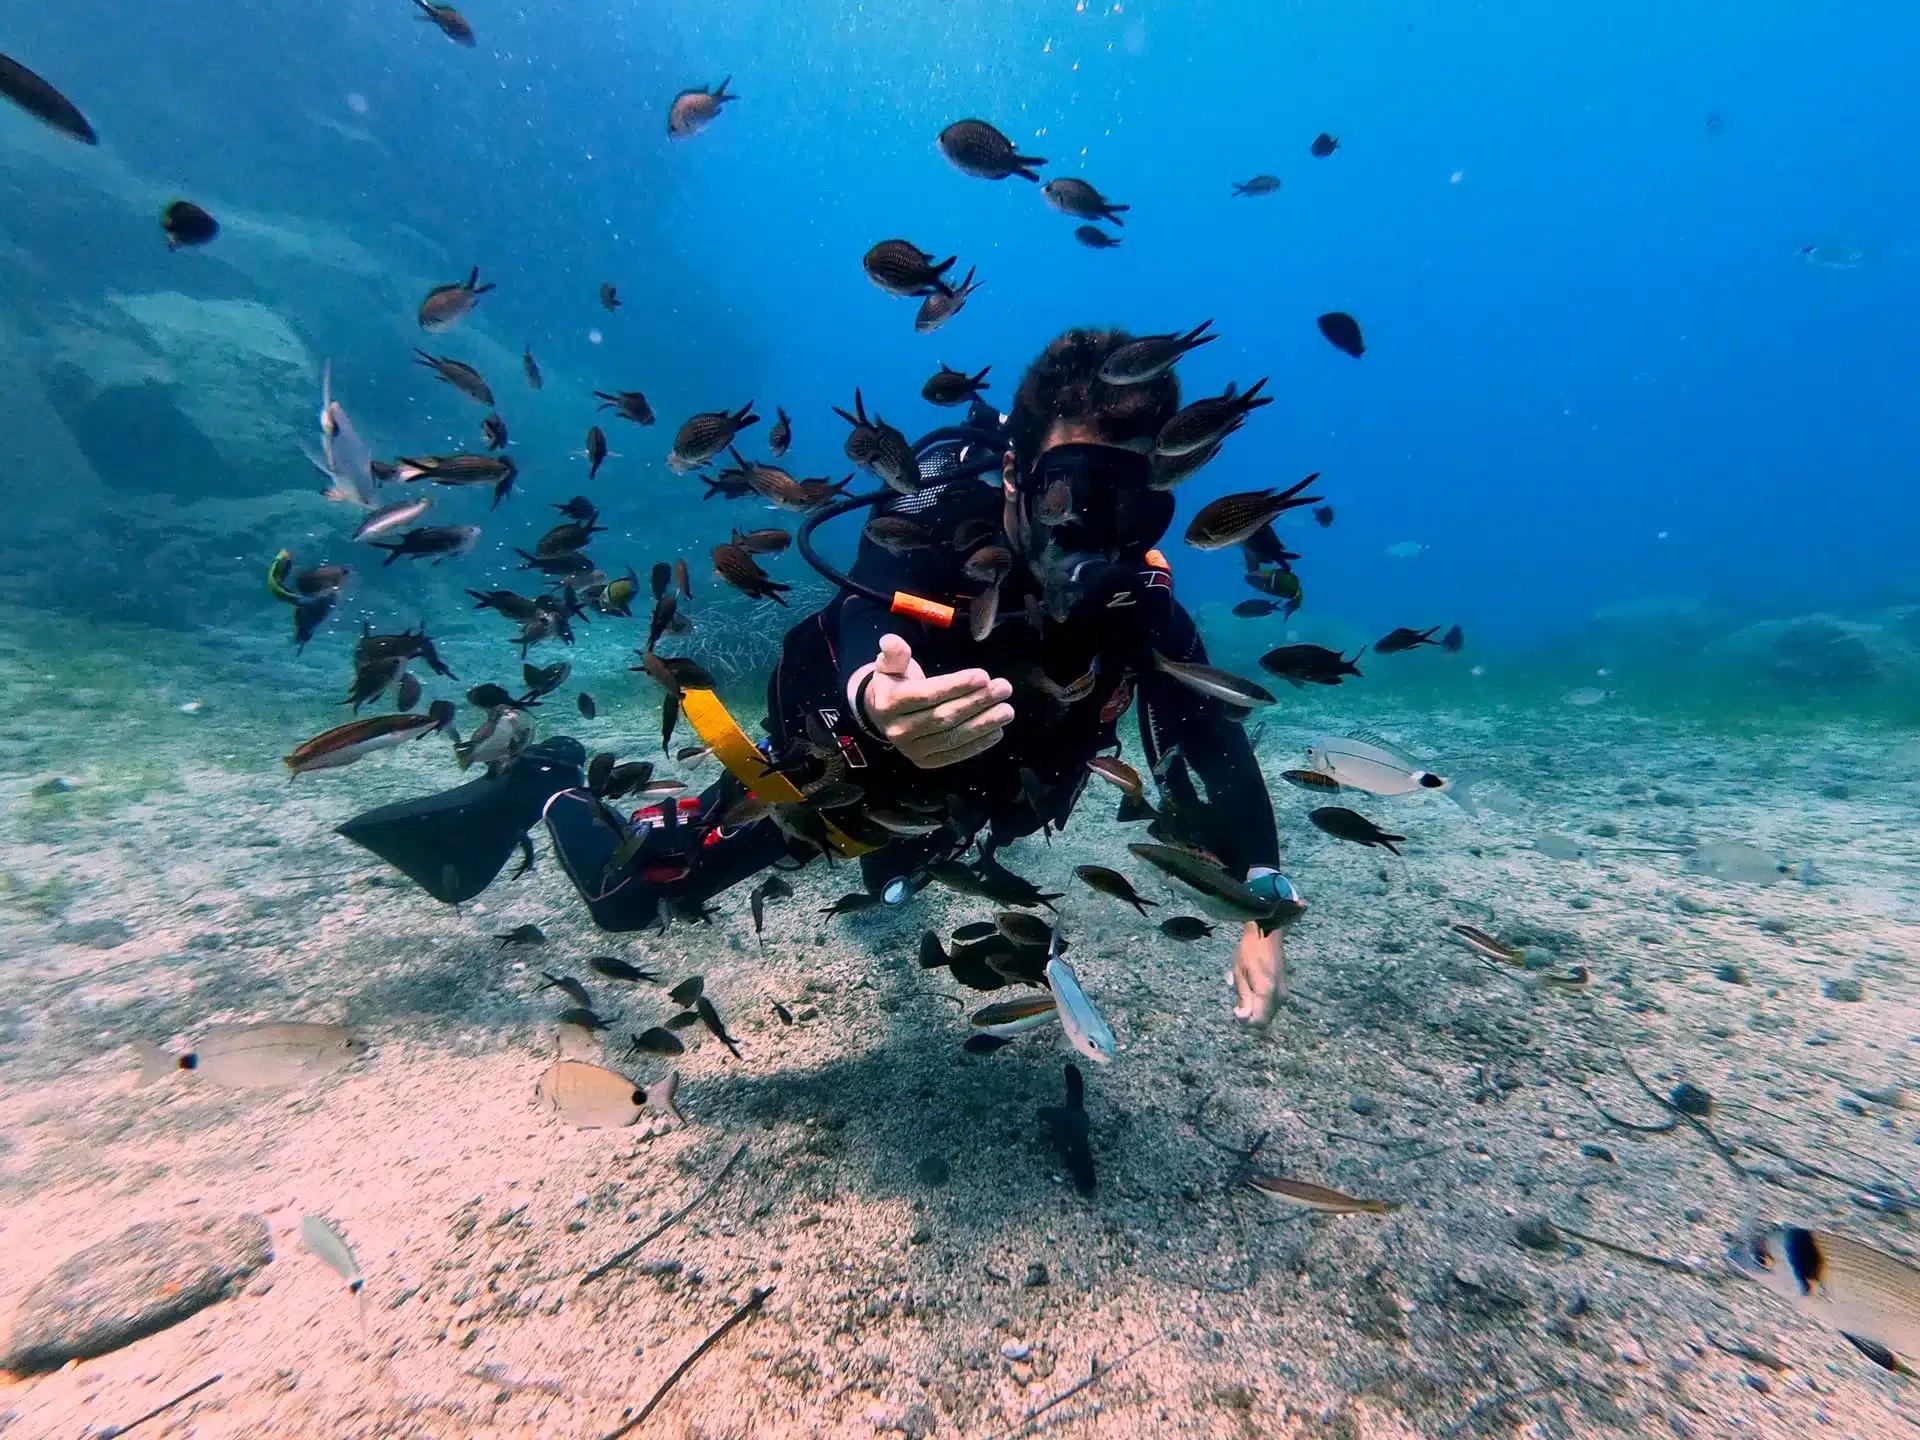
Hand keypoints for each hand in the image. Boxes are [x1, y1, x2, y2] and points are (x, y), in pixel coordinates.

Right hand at [857, 633, 1013, 769]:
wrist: (883, 716)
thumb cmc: (895, 684)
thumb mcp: (890, 665)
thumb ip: (895, 653)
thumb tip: (890, 640)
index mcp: (890, 703)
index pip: (928, 695)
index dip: (956, 686)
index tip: (984, 676)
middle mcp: (898, 730)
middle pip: (944, 716)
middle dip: (977, 702)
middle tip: (1004, 688)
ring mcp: (912, 750)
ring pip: (953, 737)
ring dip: (984, 724)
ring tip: (1007, 710)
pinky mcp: (925, 762)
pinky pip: (955, 754)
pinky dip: (978, 744)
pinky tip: (997, 731)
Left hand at [1231, 922, 1286, 1027]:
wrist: (1267, 933)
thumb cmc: (1250, 950)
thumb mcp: (1240, 972)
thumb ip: (1243, 996)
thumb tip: (1243, 1017)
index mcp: (1267, 991)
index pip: (1259, 1021)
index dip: (1245, 1021)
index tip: (1235, 1008)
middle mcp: (1279, 996)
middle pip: (1264, 1021)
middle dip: (1249, 1017)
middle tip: (1237, 1003)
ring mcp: (1283, 993)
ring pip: (1267, 1014)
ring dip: (1254, 1010)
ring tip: (1243, 992)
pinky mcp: (1282, 990)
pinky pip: (1270, 1006)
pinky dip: (1260, 1004)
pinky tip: (1250, 989)